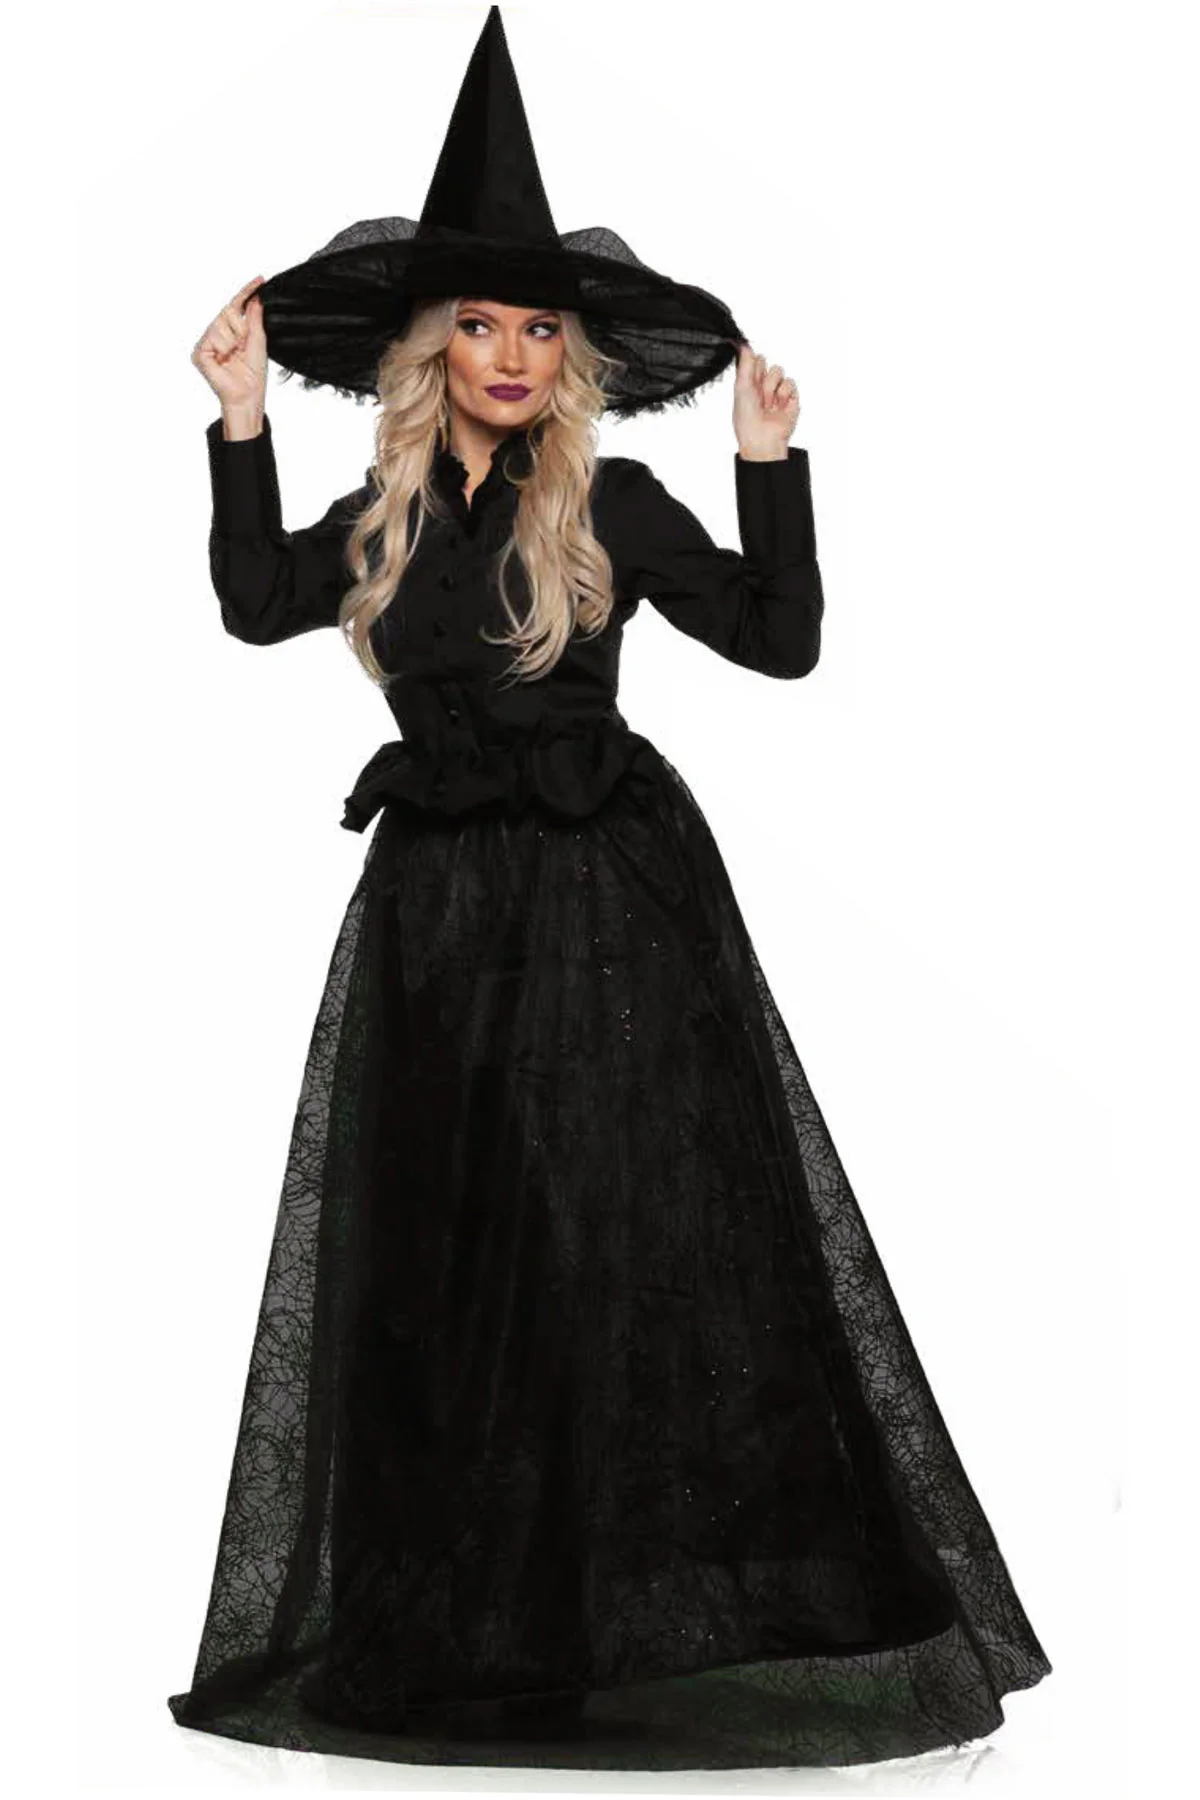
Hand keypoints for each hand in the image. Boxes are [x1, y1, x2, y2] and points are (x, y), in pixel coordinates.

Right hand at [192, 276, 267, 414]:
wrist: (248, 395)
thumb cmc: (253, 374)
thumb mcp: (259, 341)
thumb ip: (255, 318)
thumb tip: (255, 298)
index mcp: (232, 330)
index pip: (237, 305)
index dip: (247, 292)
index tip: (261, 279)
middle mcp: (217, 333)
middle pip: (228, 311)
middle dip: (241, 326)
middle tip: (244, 345)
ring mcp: (206, 342)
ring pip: (220, 323)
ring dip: (233, 339)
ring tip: (234, 355)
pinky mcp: (199, 352)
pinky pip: (212, 337)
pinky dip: (223, 348)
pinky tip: (224, 360)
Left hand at [733, 341, 799, 458]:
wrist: (763, 439)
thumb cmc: (747, 419)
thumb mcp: (741, 387)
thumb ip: (744, 364)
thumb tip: (743, 344)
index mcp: (748, 384)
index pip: (754, 361)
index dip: (752, 365)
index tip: (750, 375)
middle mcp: (763, 386)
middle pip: (767, 363)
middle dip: (762, 376)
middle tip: (758, 394)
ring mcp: (777, 392)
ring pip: (778, 371)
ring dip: (772, 387)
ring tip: (768, 404)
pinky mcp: (791, 398)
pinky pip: (790, 382)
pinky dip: (784, 393)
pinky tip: (779, 406)